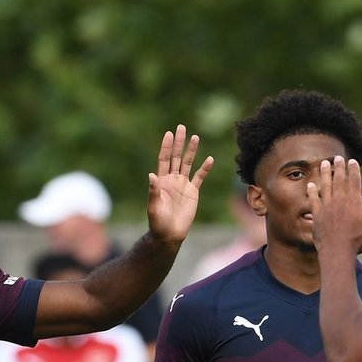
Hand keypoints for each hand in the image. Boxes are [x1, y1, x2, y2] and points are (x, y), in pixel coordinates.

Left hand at [145, 126, 213, 245]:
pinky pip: (199, 177)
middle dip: (178, 143)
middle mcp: (172, 179)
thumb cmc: (158, 222)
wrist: (169, 234)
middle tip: (181, 127)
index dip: (166, 147)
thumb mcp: (154, 207)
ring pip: (187, 163)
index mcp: (161, 181)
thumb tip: (151, 175)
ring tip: (195, 137)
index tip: (169, 134)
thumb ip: (153, 191)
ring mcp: (183, 184)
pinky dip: (204, 168)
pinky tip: (209, 159)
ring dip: (191, 151)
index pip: (164, 159)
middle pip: (176, 157)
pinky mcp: (192, 192)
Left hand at [307, 157, 361, 258]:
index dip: (353, 169)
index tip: (352, 161)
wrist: (336, 253)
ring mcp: (326, 207)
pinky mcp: (317, 215)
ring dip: (325, 174)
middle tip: (337, 157)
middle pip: (339, 179)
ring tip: (324, 164)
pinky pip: (313, 200)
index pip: (354, 180)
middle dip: (339, 167)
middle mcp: (339, 200)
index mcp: (353, 201)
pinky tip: (311, 185)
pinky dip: (312, 192)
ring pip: (325, 186)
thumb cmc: (357, 241)